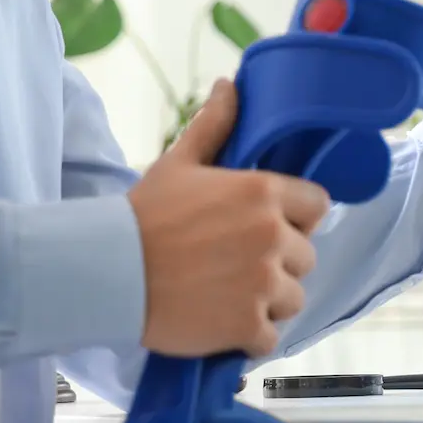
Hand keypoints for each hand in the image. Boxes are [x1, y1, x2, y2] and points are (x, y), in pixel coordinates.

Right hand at [128, 79, 328, 357]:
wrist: (104, 271)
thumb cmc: (142, 215)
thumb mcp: (178, 162)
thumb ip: (214, 125)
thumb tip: (230, 85)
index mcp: (263, 192)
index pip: (317, 205)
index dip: (296, 218)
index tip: (267, 226)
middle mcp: (272, 237)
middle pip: (306, 257)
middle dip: (279, 263)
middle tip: (236, 264)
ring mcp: (262, 284)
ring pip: (293, 299)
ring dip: (267, 301)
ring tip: (227, 294)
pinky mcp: (246, 326)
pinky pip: (270, 337)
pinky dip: (249, 336)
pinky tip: (219, 321)